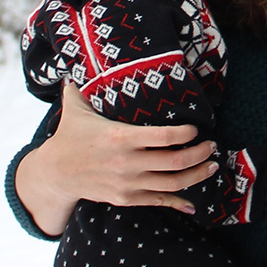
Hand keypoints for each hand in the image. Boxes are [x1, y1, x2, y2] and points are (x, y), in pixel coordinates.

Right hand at [15, 82, 218, 233]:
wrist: (54, 174)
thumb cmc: (69, 137)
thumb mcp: (76, 110)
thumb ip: (82, 87)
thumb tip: (78, 64)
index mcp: (121, 137)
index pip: (165, 136)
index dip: (187, 134)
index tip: (196, 129)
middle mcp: (127, 163)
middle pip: (176, 161)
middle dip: (201, 154)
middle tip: (212, 147)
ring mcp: (128, 183)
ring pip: (173, 183)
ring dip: (197, 175)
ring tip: (211, 166)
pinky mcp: (125, 199)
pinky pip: (158, 201)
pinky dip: (178, 202)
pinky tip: (193, 202)